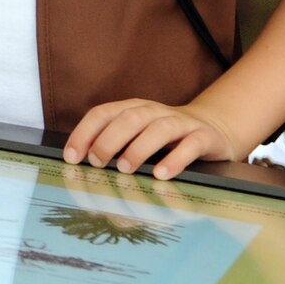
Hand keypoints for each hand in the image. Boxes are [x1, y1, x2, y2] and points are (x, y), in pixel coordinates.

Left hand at [64, 98, 240, 179]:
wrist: (213, 127)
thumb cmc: (165, 137)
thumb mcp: (137, 135)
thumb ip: (115, 143)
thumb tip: (83, 165)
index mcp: (133, 108)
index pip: (102, 114)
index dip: (84, 133)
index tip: (71, 157)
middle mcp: (154, 112)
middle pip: (129, 118)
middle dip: (108, 139)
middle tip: (97, 162)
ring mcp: (180, 123)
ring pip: (158, 129)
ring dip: (138, 148)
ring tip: (125, 168)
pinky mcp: (203, 137)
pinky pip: (190, 145)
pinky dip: (175, 159)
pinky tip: (162, 175)